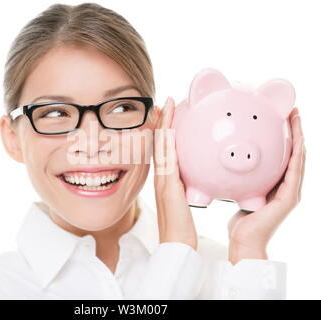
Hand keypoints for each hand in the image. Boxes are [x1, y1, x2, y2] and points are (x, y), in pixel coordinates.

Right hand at [153, 97, 197, 248]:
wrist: (176, 243)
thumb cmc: (181, 225)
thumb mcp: (185, 201)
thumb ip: (188, 186)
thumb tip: (196, 174)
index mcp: (166, 179)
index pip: (164, 149)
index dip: (165, 130)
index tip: (168, 113)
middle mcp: (161, 177)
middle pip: (159, 143)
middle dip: (161, 122)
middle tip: (164, 103)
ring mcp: (162, 180)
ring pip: (160, 147)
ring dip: (163, 126)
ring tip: (165, 107)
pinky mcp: (167, 186)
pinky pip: (166, 160)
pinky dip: (166, 143)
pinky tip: (170, 129)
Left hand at [228, 107, 305, 263]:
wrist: (244, 241)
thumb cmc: (240, 221)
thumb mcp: (239, 193)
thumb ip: (239, 180)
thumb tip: (226, 163)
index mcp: (275, 184)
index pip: (281, 155)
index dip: (283, 136)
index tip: (279, 117)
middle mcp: (285, 186)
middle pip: (293, 153)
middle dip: (294, 131)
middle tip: (291, 111)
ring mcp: (290, 192)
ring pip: (298, 159)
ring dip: (299, 138)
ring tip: (297, 118)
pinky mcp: (289, 198)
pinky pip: (294, 173)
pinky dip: (298, 156)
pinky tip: (298, 141)